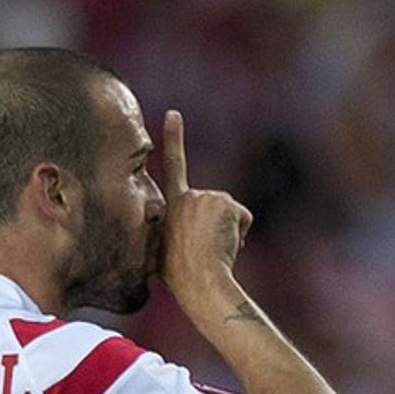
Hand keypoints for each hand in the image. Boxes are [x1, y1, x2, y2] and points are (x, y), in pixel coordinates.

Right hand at [160, 110, 252, 294]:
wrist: (197, 280)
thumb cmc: (179, 277)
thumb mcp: (160, 256)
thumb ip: (164, 241)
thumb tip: (152, 260)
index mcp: (169, 205)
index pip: (173, 166)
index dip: (173, 138)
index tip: (174, 113)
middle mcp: (187, 196)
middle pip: (214, 206)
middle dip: (217, 227)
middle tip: (204, 250)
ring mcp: (206, 197)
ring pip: (229, 214)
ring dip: (228, 232)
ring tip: (213, 249)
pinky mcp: (225, 203)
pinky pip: (242, 219)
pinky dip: (240, 234)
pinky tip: (226, 246)